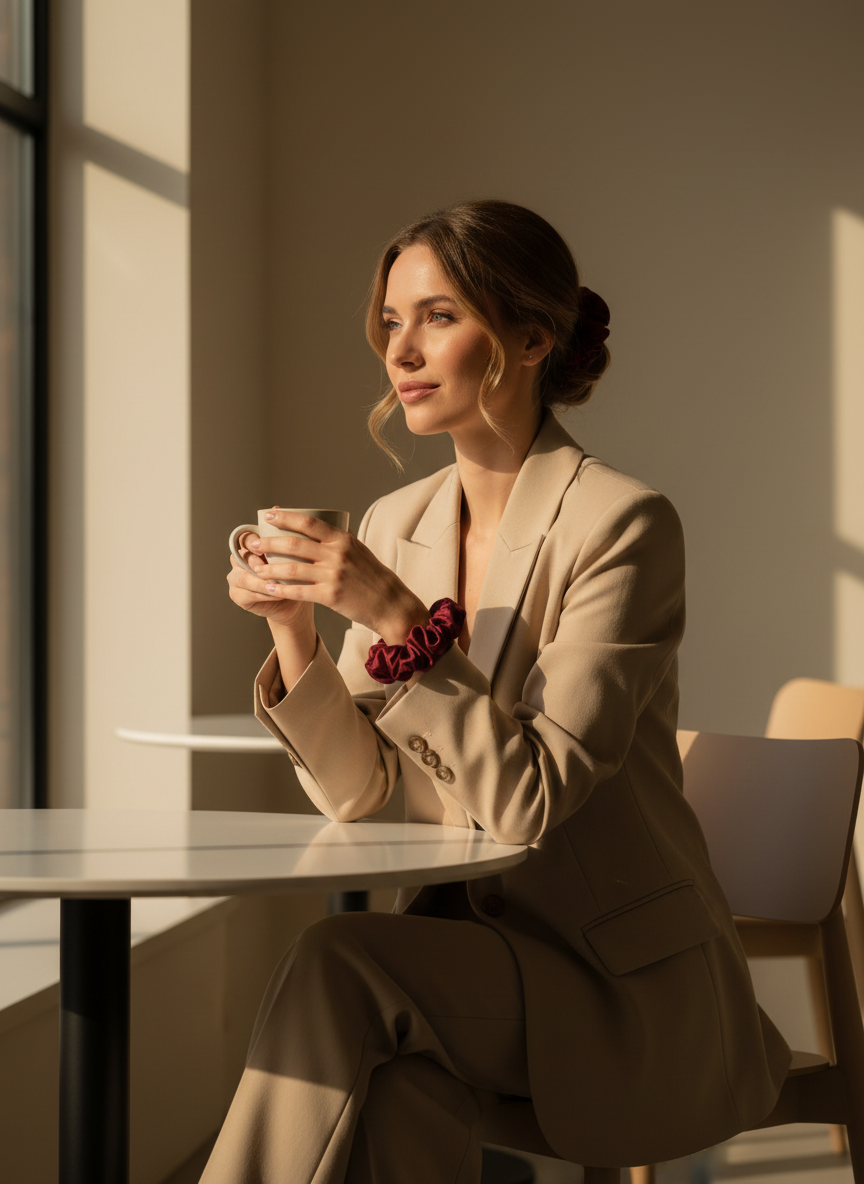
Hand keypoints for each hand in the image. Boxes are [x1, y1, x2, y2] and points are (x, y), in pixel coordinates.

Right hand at [227, 534, 314, 631]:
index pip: (245, 539)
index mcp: (250, 547)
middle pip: (241, 558)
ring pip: (243, 578)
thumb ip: (286, 550)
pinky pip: (247, 594)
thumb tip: (292, 541)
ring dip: (262, 582)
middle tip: (274, 569)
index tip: (265, 549)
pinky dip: (265, 595)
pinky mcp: (237, 595)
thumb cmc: (294, 576)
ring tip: (279, 586)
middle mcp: (239, 560)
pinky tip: (279, 596)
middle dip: (257, 564)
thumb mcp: (293, 560)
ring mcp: (235, 578)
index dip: (252, 542)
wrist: (293, 600)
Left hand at [234, 509, 428, 642]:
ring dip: (270, 568)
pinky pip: (299, 591)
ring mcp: (333, 575)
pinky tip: (268, 589)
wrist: (390, 603)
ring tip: (255, 568)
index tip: (268, 515)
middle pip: (295, 544)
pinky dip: (281, 589)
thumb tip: (317, 530)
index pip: (309, 523)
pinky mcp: (330, 595)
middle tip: (253, 543)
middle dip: (269, 542)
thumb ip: (339, 542)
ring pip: (292, 568)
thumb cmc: (373, 577)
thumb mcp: (359, 551)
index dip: (286, 518)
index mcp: (343, 540)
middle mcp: (337, 554)